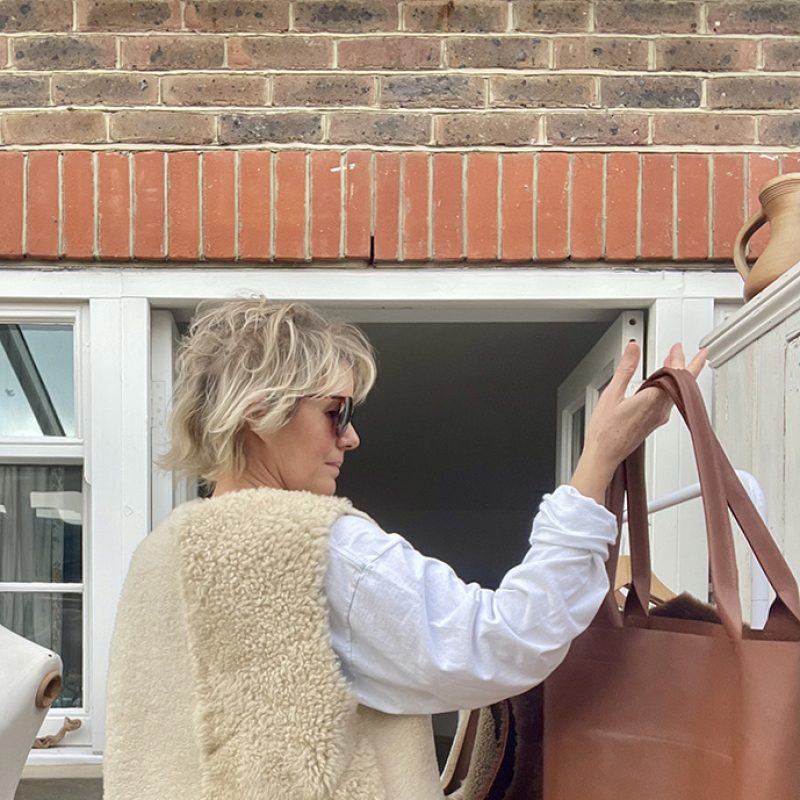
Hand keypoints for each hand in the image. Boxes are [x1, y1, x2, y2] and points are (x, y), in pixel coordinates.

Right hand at [569, 341, 706, 503]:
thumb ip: (625, 369)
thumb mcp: (611, 393)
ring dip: (676, 376)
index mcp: (652, 400)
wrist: (603, 456)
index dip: (680, 359)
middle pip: (679, 383)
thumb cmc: (604, 431)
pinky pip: (668, 401)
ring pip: (675, 392)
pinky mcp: (653, 423)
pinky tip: (661, 385)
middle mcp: (659, 410)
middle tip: (680, 351)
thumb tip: (633, 348)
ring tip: (674, 363)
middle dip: (682, 364)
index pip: (674, 375)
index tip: (679, 348)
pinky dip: (668, 388)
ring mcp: (658, 418)